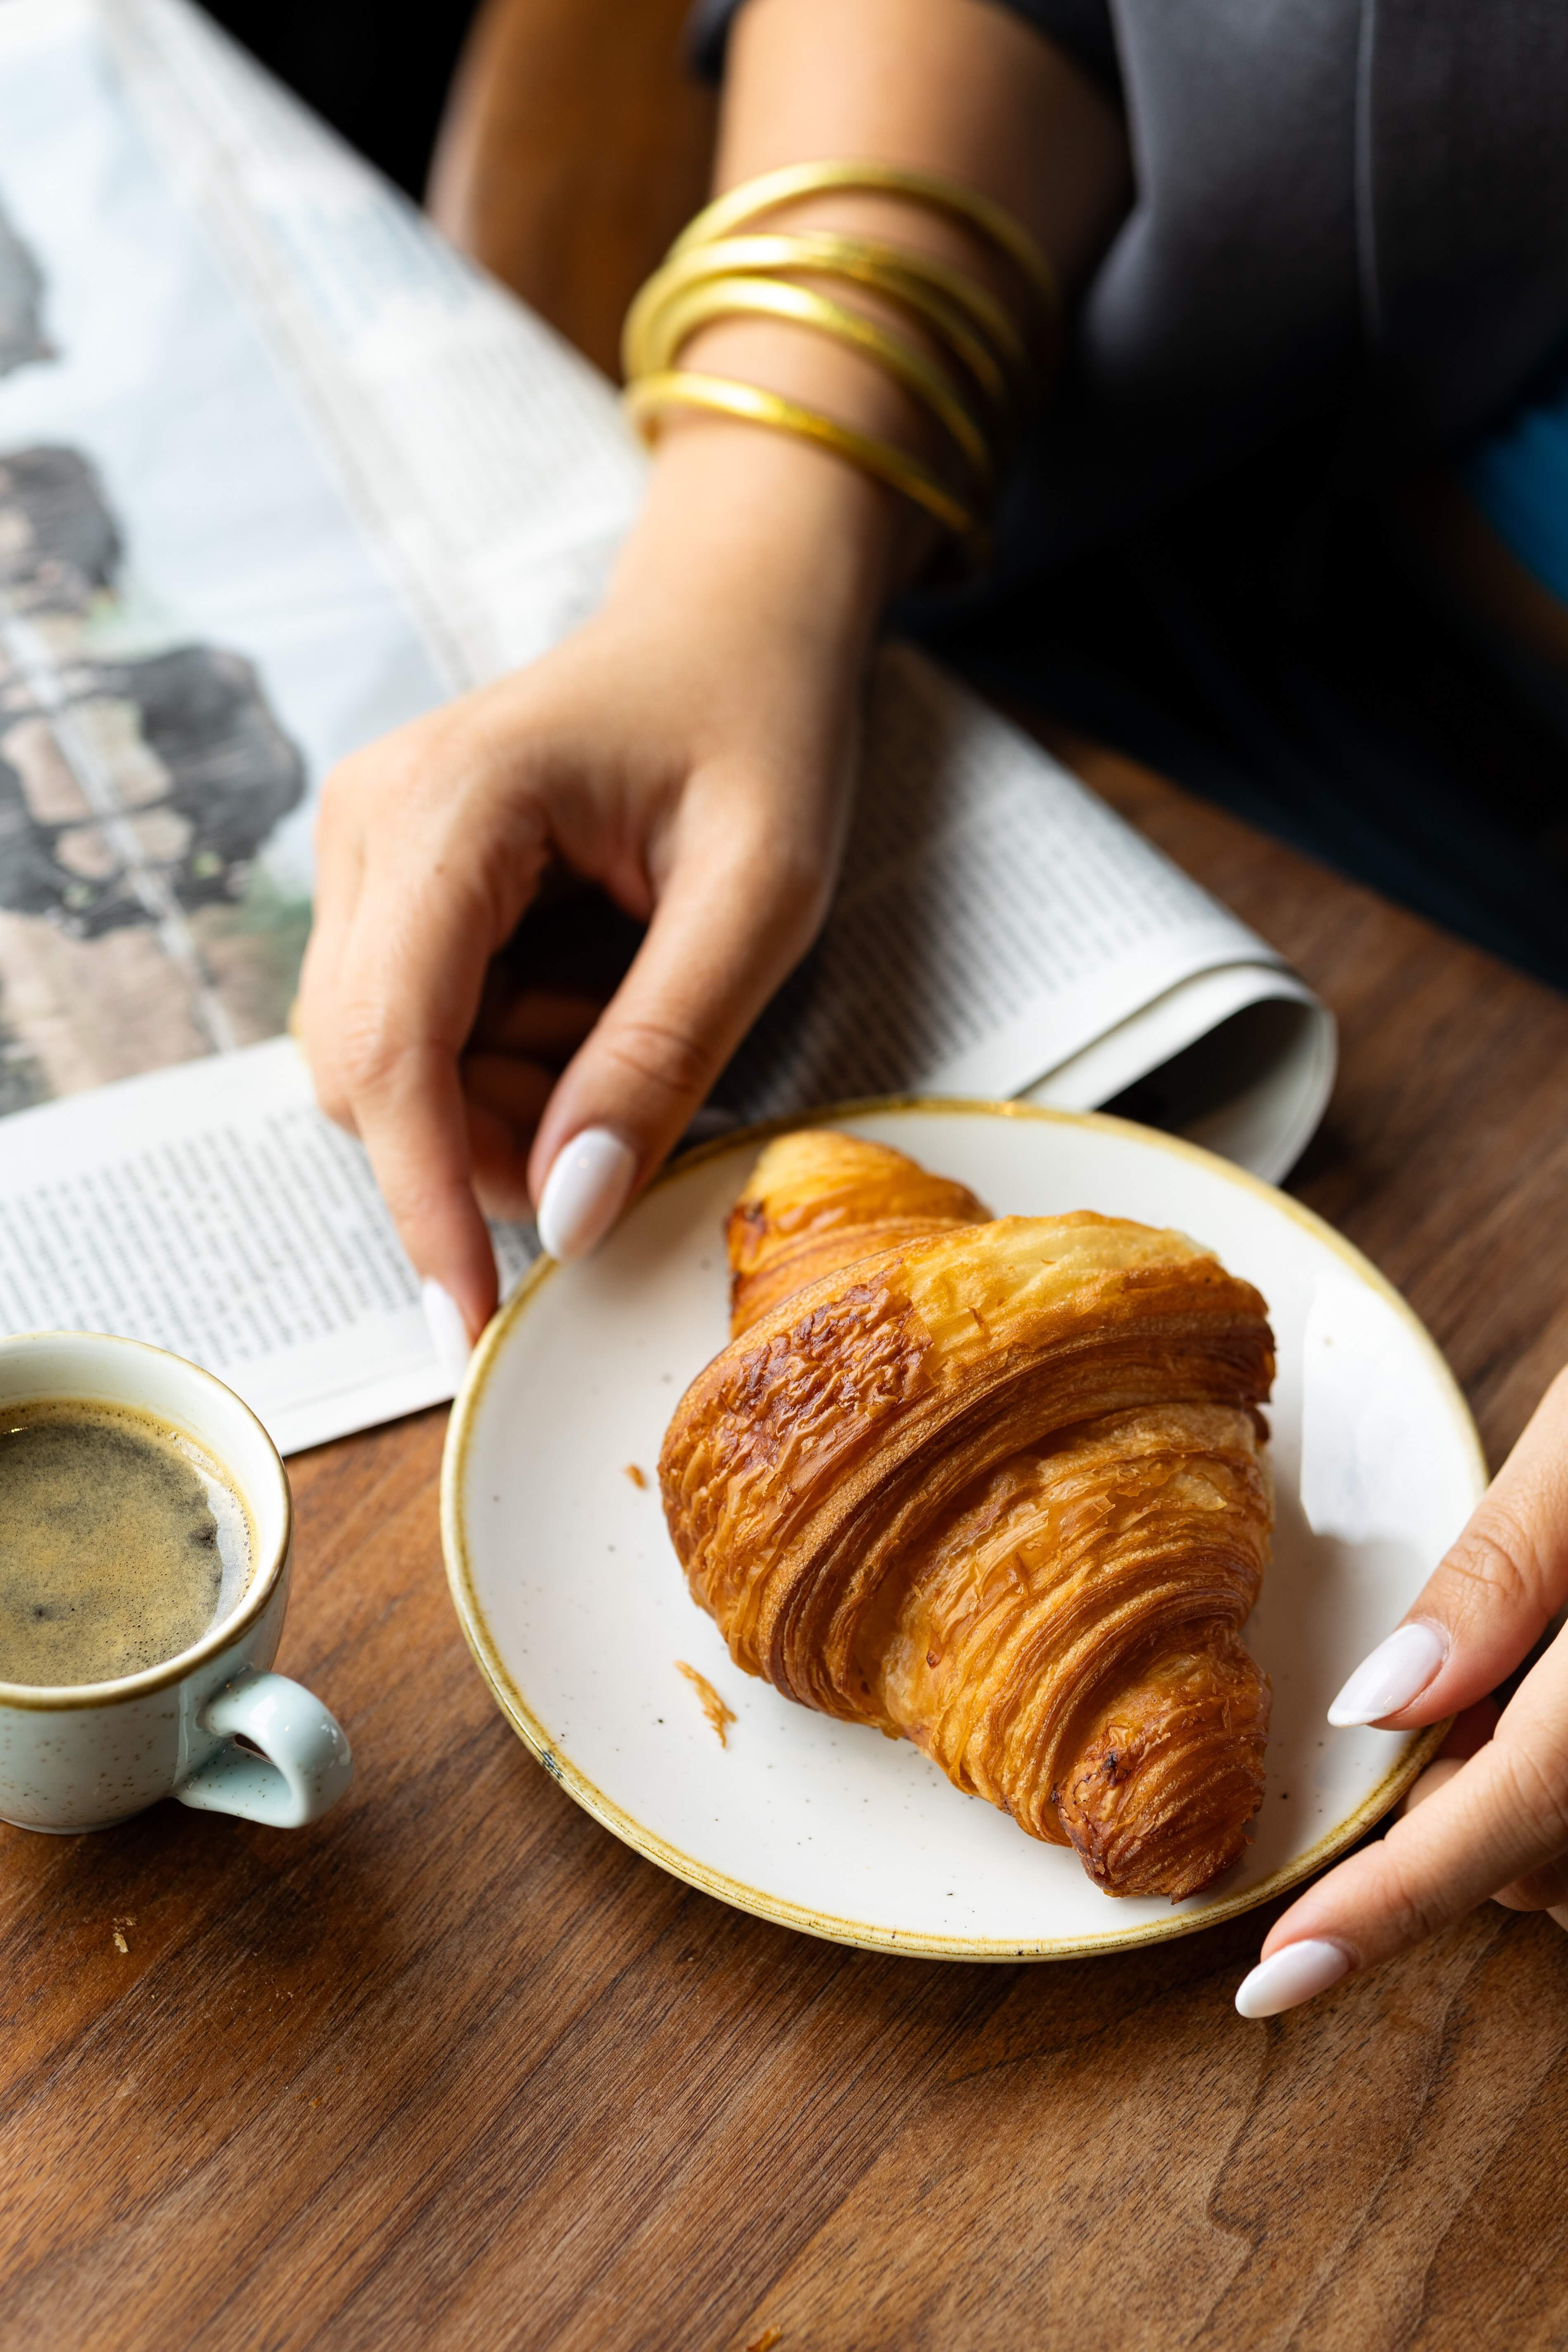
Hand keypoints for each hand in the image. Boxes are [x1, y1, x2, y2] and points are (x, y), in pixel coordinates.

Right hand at [298, 426, 891, 1343]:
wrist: (733, 624)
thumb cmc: (760, 731)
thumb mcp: (761, 897)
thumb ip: (662, 1052)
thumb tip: (568, 1217)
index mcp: (450, 805)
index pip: (389, 1047)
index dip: (421, 1201)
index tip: (468, 1322)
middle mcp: (370, 825)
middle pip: (367, 1073)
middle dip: (481, 1147)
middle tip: (625, 1122)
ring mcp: (367, 850)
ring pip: (384, 1066)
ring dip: (497, 1105)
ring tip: (623, 1027)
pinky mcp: (391, 882)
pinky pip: (414, 1030)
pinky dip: (498, 1063)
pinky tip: (585, 1005)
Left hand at [1235, 1367, 1567, 2016]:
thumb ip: (1494, 1577)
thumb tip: (1376, 1706)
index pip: (1492, 1825)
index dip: (1376, 1913)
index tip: (1271, 1983)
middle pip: (1535, 1857)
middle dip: (1462, 1795)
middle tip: (1473, 1669)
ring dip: (1527, 1793)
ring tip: (1545, 1661)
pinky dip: (1565, 1778)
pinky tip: (1567, 1681)